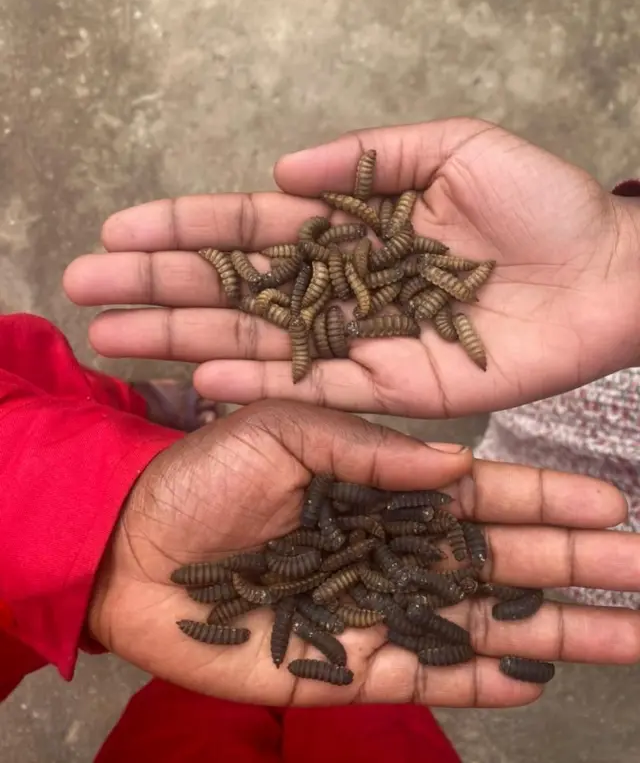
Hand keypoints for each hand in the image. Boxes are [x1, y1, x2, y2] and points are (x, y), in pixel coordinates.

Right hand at [63, 118, 639, 417]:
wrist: (606, 275)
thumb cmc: (540, 203)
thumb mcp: (453, 148)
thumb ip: (367, 158)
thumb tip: (279, 167)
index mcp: (353, 227)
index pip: (252, 225)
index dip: (184, 227)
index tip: (120, 230)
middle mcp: (342, 288)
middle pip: (236, 287)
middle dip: (159, 287)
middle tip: (84, 291)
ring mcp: (361, 341)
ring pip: (257, 340)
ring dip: (185, 340)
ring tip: (115, 339)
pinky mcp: (392, 390)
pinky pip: (312, 388)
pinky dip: (257, 385)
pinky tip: (199, 381)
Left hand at [89, 399, 639, 708]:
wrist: (132, 544)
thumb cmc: (201, 474)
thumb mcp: (280, 427)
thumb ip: (370, 448)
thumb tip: (458, 462)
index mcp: (380, 485)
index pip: (481, 495)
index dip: (545, 497)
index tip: (608, 500)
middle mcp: (392, 548)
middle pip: (502, 560)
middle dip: (578, 565)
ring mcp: (375, 610)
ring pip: (483, 622)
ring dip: (556, 631)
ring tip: (629, 633)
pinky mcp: (346, 666)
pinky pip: (428, 673)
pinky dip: (480, 679)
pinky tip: (533, 679)